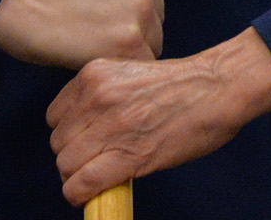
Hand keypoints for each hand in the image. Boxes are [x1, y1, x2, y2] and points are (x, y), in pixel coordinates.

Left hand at [47, 29, 270, 204]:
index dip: (68, 134)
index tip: (83, 142)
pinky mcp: (127, 156)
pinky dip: (81, 194)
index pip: (54, 116)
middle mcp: (95, 98)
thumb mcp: (128, 74)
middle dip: (72, 157)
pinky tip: (89, 194)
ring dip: (77, 177)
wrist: (216, 88)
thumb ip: (102, 96)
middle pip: (58, 143)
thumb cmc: (182, 84)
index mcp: (94, 75)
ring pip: (66, 164)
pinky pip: (84, 182)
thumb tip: (85, 129)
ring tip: (96, 177)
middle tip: (93, 163)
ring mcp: (110, 126)